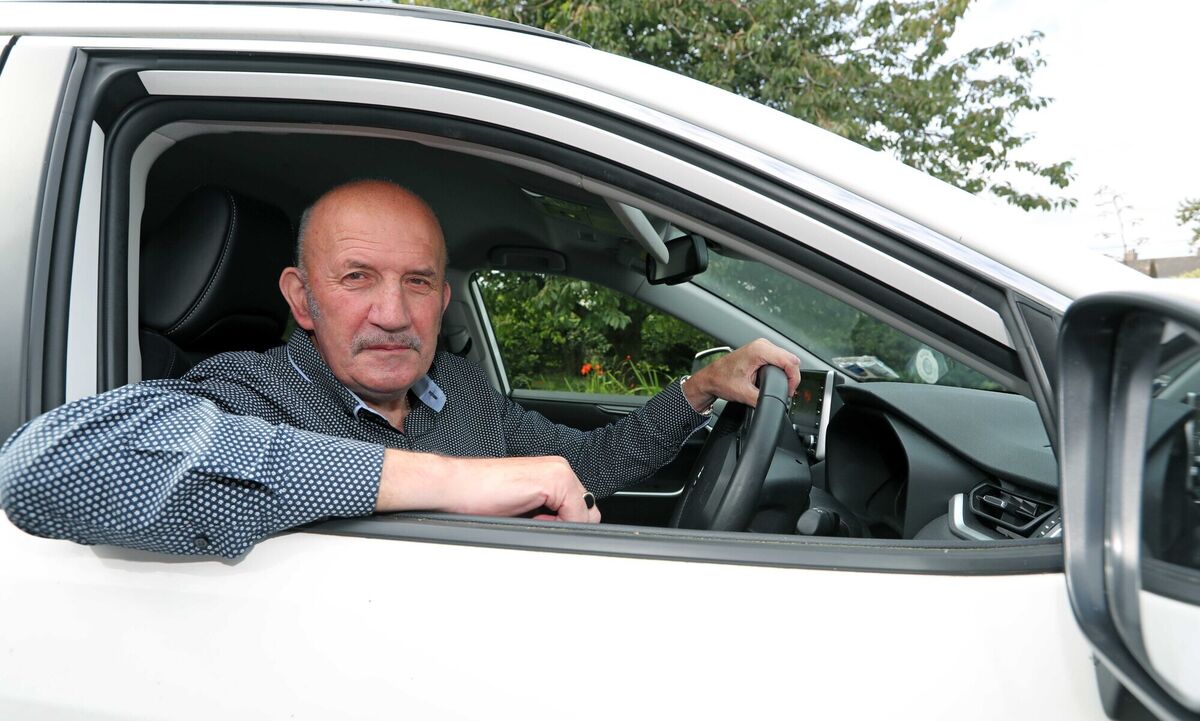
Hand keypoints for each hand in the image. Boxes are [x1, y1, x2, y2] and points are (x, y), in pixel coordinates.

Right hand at [375, 450, 601, 522]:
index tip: (538, 527)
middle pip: (587, 513)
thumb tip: (566, 529)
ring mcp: (559, 472)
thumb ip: (547, 513)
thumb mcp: (521, 507)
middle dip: (564, 526)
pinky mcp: (555, 480)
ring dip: (559, 526)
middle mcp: (559, 468)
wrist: (455, 486)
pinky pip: (577, 516)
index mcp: (551, 473)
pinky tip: (529, 517)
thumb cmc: (478, 497)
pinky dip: (558, 526)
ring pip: (584, 515)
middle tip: (531, 522)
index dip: (562, 526)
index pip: (580, 509)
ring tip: (526, 519)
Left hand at [682, 338, 800, 409]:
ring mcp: (762, 346)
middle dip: (791, 377)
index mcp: (759, 350)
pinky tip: (776, 379)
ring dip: (787, 373)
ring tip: (781, 387)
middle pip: (791, 359)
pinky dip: (781, 370)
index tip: (789, 391)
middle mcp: (762, 345)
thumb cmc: (721, 380)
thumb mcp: (744, 393)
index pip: (790, 362)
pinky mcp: (761, 351)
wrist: (710, 378)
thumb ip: (762, 398)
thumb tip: (775, 403)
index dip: (794, 379)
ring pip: (786, 358)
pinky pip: (779, 359)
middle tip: (786, 392)